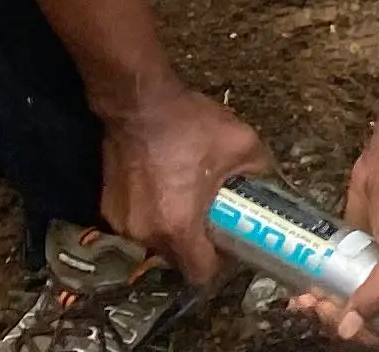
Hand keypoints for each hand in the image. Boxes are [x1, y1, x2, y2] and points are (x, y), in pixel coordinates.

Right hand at [99, 78, 263, 290]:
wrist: (137, 102)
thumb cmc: (189, 125)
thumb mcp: (241, 143)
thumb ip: (261, 172)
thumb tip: (271, 187)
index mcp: (178, 226)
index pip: (201, 275)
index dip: (221, 266)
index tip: (230, 246)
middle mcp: (146, 235)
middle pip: (179, 260)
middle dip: (199, 245)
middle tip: (213, 218)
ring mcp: (122, 225)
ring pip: (157, 243)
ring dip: (175, 229)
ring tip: (188, 198)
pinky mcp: (108, 210)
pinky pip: (139, 226)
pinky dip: (154, 216)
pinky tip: (164, 187)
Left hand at [306, 134, 378, 341]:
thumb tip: (348, 329)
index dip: (369, 334)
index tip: (343, 323)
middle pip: (369, 320)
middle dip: (340, 319)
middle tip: (318, 306)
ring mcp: (376, 268)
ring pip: (349, 304)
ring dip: (324, 309)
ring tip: (304, 301)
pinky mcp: (354, 252)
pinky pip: (336, 281)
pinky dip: (318, 290)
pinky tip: (301, 292)